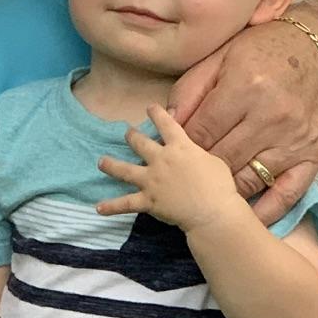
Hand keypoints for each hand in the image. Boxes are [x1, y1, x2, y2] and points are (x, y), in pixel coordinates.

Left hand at [96, 104, 250, 232]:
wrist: (211, 211)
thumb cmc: (219, 185)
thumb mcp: (214, 161)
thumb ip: (198, 155)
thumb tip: (193, 154)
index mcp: (180, 147)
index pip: (166, 124)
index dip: (157, 113)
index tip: (150, 106)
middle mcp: (161, 159)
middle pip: (141, 143)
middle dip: (132, 136)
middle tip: (127, 133)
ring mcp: (151, 180)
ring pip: (125, 170)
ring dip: (112, 165)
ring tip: (101, 161)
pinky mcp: (147, 200)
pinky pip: (125, 204)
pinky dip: (111, 207)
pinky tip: (98, 208)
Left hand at [169, 19, 317, 222]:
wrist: (317, 51)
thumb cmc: (262, 50)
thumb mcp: (221, 56)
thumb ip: (192, 90)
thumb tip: (166, 121)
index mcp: (245, 88)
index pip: (202, 132)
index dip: (182, 147)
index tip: (172, 156)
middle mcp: (271, 117)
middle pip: (221, 159)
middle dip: (198, 171)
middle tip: (185, 179)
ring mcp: (294, 140)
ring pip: (248, 180)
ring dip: (224, 190)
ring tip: (207, 195)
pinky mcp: (313, 156)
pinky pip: (286, 194)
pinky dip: (265, 212)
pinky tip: (245, 220)